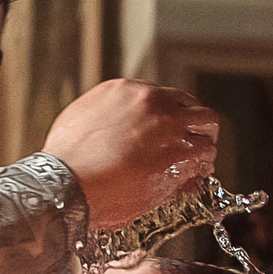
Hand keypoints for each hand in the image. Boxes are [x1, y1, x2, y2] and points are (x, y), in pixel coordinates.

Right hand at [42, 79, 218, 230]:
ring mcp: (168, 124)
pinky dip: (203, 165)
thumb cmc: (66, 162)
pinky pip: (205, 153)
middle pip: (188, 103)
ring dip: (204, 141)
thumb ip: (103, 118)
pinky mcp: (179, 152)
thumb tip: (110, 130)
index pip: (161, 97)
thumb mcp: (80, 121)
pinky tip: (195, 177)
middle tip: (190, 143)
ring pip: (206, 122)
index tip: (166, 133)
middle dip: (192, 124)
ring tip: (199, 160)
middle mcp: (150, 100)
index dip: (168, 117)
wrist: (66, 182)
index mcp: (124, 90)